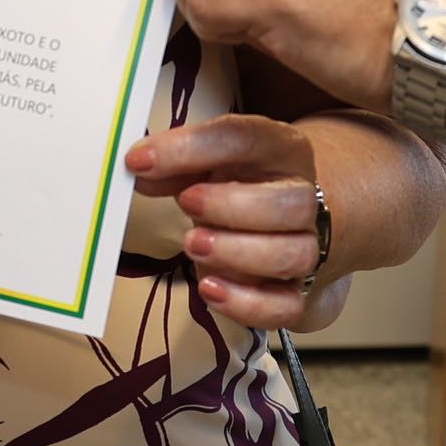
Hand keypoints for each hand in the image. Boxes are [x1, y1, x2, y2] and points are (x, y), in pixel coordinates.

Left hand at [130, 111, 349, 330]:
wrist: (283, 228)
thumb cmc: (237, 187)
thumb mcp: (208, 163)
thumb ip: (174, 165)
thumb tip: (139, 168)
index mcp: (279, 150)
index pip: (246, 138)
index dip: (190, 147)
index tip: (140, 160)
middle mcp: (302, 196)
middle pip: (293, 202)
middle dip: (234, 205)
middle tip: (186, 204)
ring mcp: (306, 247)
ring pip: (295, 253)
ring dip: (239, 253)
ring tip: (193, 245)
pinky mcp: (296, 294)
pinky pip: (285, 306)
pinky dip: (246, 303)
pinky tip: (210, 289)